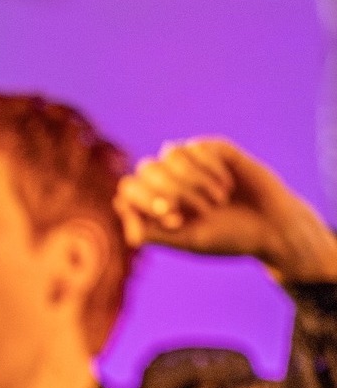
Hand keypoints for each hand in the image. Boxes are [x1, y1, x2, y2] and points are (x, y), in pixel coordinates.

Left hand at [114, 138, 336, 281]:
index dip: (146, 200)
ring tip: (216, 203)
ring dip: (193, 182)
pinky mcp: (215, 149)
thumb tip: (118, 203)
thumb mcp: (185, 240)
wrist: (269, 228)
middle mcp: (170, 180)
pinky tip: (227, 186)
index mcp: (156, 204)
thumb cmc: (225, 239)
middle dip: (172, 191)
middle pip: (146, 168)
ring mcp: (192, 163)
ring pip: (170, 154)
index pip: (129, 187)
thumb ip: (148, 229)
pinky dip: (210, 170)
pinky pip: (197, 147)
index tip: (174, 219)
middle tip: (198, 213)